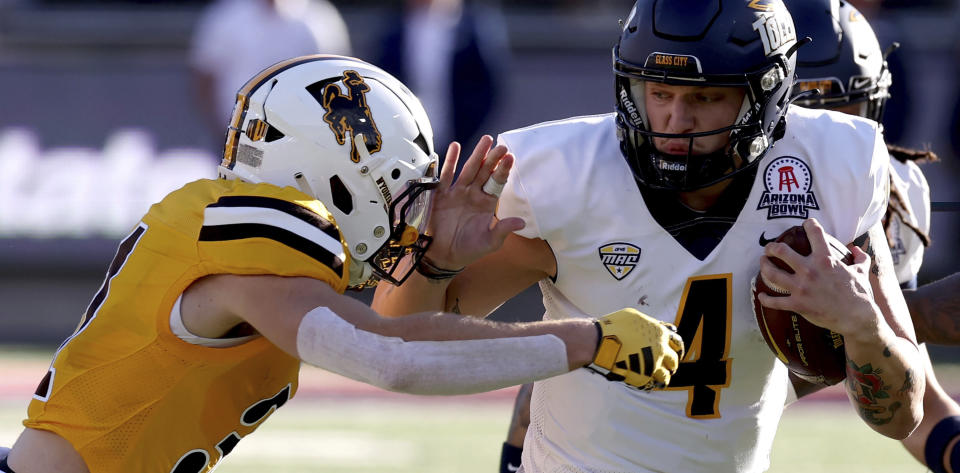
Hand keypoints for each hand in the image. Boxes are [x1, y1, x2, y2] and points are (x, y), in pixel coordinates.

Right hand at [424, 135, 525, 268]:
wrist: (443, 256)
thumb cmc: (468, 249)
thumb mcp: (489, 242)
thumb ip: (503, 229)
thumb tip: (521, 222)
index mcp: (486, 203)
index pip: (497, 183)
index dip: (503, 170)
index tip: (510, 158)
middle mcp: (473, 194)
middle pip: (485, 171)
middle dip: (493, 158)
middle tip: (502, 146)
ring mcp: (457, 192)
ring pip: (469, 169)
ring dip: (477, 154)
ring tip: (485, 140)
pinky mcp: (441, 194)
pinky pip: (446, 174)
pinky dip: (450, 160)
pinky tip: (455, 147)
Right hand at [589, 308, 683, 389]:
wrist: (600, 341)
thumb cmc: (614, 326)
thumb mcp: (634, 316)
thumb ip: (649, 323)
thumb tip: (654, 326)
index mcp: (660, 333)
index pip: (678, 342)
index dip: (676, 347)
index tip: (674, 351)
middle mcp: (661, 350)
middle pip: (674, 361)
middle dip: (671, 364)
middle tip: (666, 366)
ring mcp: (653, 365)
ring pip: (666, 377)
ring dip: (662, 377)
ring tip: (657, 378)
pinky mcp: (643, 377)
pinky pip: (651, 385)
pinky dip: (649, 384)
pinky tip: (645, 381)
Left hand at [757, 218, 879, 338]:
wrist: (857, 318)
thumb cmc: (860, 294)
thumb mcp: (862, 272)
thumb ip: (860, 258)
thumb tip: (856, 248)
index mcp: (825, 259)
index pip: (815, 233)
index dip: (809, 224)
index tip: (805, 223)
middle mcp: (810, 270)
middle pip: (781, 251)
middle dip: (772, 247)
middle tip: (770, 248)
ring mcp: (801, 288)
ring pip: (772, 273)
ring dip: (764, 267)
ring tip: (763, 263)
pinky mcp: (797, 304)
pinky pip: (775, 302)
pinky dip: (765, 299)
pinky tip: (761, 296)